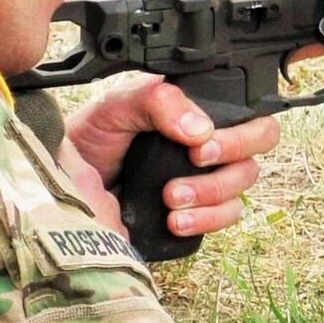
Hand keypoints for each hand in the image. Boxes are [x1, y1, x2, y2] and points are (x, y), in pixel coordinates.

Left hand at [62, 74, 280, 238]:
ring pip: (242, 187)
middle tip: (196, 162)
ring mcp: (206, 179)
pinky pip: (227, 218)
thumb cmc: (91, 139)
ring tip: (172, 197)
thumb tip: (201, 130)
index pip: (249, 113)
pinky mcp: (198, 213)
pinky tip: (176, 220)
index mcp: (198, 110)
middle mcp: (210, 143)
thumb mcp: (118, 105)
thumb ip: (158, 102)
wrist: (66, 187)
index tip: (199, 144)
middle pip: (257, 150)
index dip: (238, 131)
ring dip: (212, 195)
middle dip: (230, 160)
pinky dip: (207, 220)